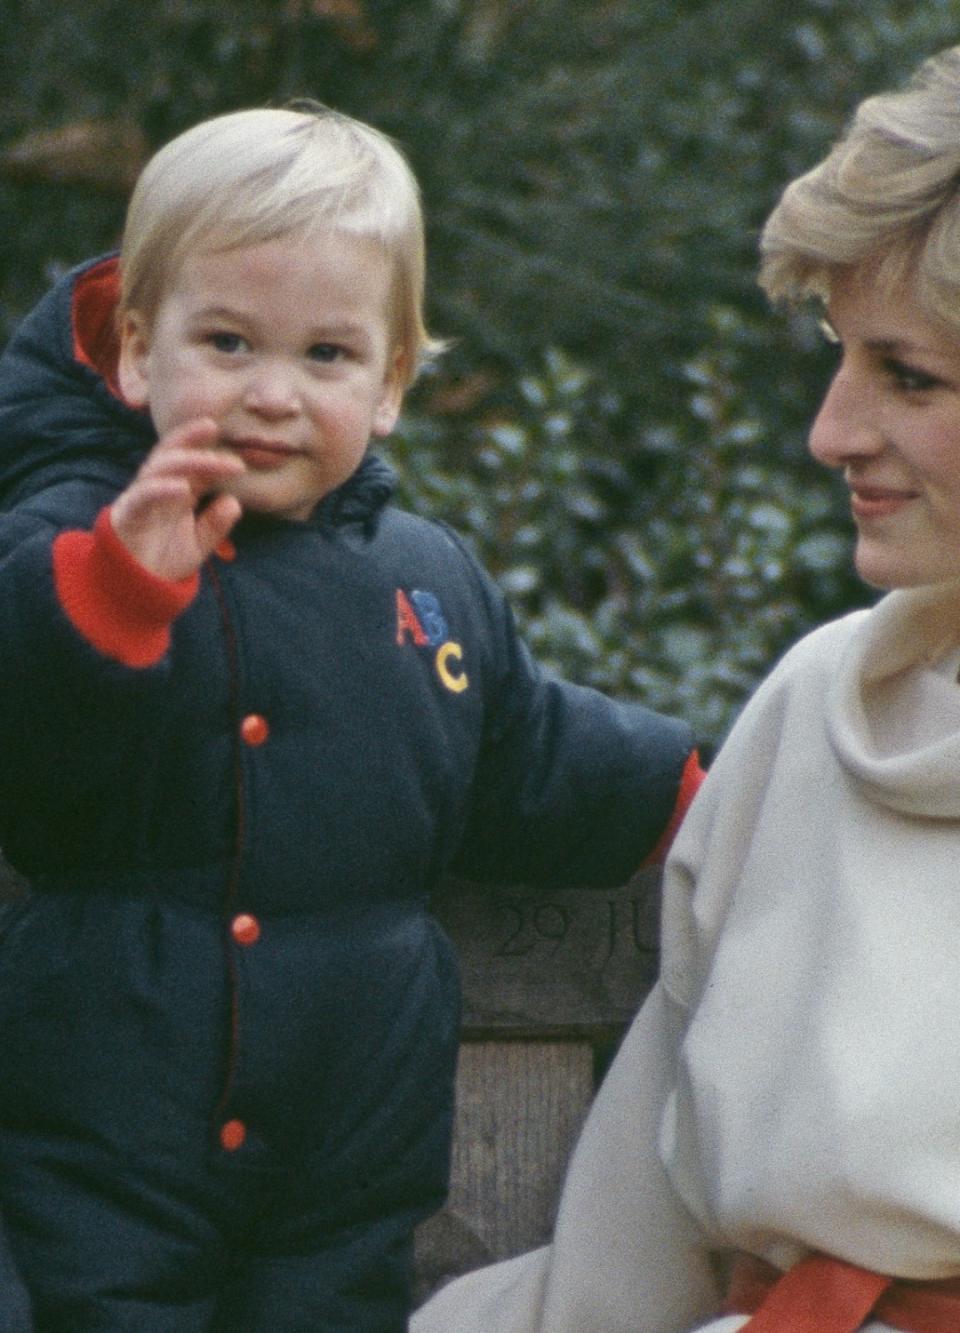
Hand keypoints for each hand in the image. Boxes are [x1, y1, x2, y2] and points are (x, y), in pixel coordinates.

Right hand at [111, 419, 245, 580]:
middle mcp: (158, 489)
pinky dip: (162, 488)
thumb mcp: (199, 544)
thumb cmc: (163, 561)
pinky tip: (183, 488)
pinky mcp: (128, 513)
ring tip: (214, 463)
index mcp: (176, 492)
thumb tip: (234, 503)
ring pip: (160, 467)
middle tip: (219, 436)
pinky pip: (144, 495)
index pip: (191, 463)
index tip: (231, 446)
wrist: (136, 588)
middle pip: (174, 454)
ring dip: (188, 462)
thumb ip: (215, 525)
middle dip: (194, 441)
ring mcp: (142, 498)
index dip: (208, 450)